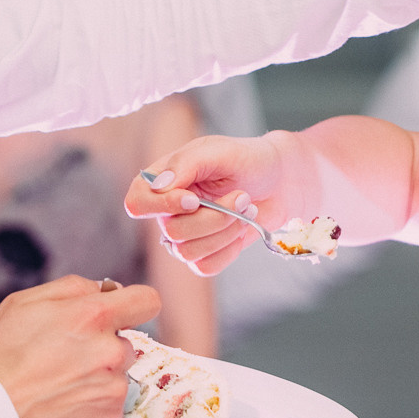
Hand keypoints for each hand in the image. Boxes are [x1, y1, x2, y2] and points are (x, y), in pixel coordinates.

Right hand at [0, 275, 161, 417]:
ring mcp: (112, 389)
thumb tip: (105, 289)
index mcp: (92, 316)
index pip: (147, 300)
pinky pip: (108, 410)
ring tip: (56, 391)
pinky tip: (59, 411)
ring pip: (116, 378)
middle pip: (127, 344)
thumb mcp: (22, 304)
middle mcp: (110, 351)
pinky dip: (90, 411)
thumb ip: (71, 289)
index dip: (135, 306)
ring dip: (96, 382)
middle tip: (63, 363)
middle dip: (103, 349)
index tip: (121, 315)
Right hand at [124, 134, 294, 275]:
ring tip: (246, 208)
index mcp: (163, 181)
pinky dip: (229, 250)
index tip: (194, 199)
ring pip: (188, 252)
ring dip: (225, 232)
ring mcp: (185, 235)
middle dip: (214, 217)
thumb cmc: (248, 159)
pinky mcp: (205, 254)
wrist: (281, 181)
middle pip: (172, 232)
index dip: (162, 206)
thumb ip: (185, 163)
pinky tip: (242, 228)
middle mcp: (167, 211)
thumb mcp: (218, 151)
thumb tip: (159, 185)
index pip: (137, 203)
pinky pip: (205, 267)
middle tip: (241, 196)